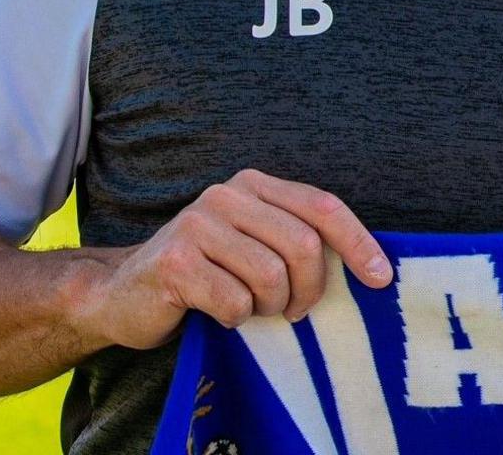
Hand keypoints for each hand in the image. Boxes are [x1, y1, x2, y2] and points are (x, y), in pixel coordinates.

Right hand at [73, 170, 389, 349]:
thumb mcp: (253, 245)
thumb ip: (296, 240)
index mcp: (253, 185)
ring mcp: (196, 225)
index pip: (323, 207)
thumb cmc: (205, 274)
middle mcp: (226, 195)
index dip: (358, 243)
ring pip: (271, 276)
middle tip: (295, 310)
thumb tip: (370, 265)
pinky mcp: (174, 263)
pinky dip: (235, 318)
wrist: (122, 294)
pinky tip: (218, 313)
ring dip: (270, 306)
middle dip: (310, 289)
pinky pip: (234, 301)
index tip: (380, 278)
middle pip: (304, 245)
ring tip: (252, 308)